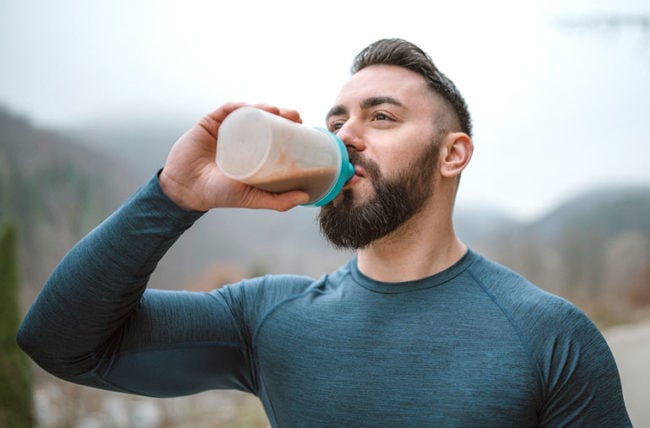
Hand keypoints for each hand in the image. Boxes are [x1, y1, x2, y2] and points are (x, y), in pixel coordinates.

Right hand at [159, 102, 309, 211]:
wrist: (186, 189)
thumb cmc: (218, 194)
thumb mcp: (252, 198)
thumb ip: (277, 201)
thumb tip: (305, 197)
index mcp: (252, 152)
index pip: (274, 135)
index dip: (289, 128)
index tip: (303, 126)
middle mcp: (241, 138)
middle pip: (264, 120)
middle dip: (282, 115)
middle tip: (295, 116)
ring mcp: (225, 129)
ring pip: (248, 112)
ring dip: (265, 107)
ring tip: (277, 110)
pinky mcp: (210, 123)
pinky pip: (227, 110)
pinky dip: (240, 106)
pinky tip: (252, 107)